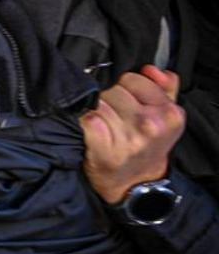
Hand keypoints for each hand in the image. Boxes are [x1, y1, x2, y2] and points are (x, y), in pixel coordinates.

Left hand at [81, 66, 184, 203]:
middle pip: (112, 90)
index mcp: (169, 114)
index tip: (129, 105)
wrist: (134, 184)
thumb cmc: (147, 146)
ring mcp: (127, 137)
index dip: (126, 90)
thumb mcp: (166, 117)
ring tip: (106, 127)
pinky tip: (92, 132)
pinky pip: (87, 118)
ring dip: (96, 112)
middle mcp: (150, 125)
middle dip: (110, 101)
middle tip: (116, 119)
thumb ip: (166, 87)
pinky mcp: (104, 148)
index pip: (132, 79)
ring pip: (97, 102)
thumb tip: (152, 69)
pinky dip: (85, 123)